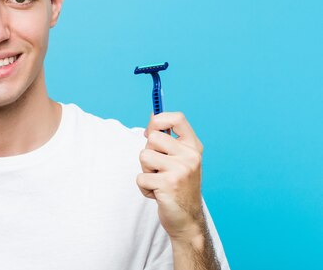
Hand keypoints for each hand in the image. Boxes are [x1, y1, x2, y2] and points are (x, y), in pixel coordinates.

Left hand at [136, 112, 205, 240]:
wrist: (187, 220)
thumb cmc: (179, 186)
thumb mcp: (180, 159)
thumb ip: (168, 138)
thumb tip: (152, 115)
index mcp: (193, 146)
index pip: (177, 118)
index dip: (158, 120)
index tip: (149, 131)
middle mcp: (190, 156)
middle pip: (152, 138)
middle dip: (148, 153)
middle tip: (159, 169)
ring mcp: (180, 170)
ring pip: (143, 156)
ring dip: (146, 171)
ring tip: (159, 181)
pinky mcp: (168, 185)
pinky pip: (140, 178)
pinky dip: (144, 187)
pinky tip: (158, 193)